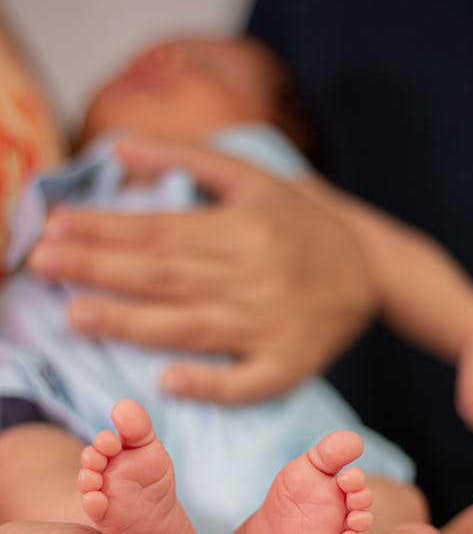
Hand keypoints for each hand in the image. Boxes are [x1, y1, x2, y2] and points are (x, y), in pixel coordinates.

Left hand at [28, 137, 375, 402]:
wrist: (370, 269)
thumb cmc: (302, 222)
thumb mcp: (254, 178)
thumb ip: (187, 159)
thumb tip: (118, 149)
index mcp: (244, 226)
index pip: (159, 228)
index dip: (103, 228)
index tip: (55, 228)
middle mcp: (254, 275)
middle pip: (165, 274)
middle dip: (99, 268)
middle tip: (42, 263)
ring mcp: (271, 324)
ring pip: (191, 326)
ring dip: (131, 322)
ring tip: (75, 314)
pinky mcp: (288, 364)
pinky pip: (246, 381)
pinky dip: (209, 384)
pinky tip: (167, 382)